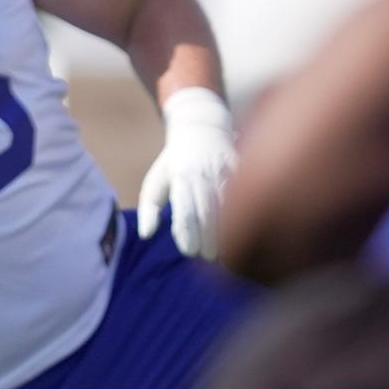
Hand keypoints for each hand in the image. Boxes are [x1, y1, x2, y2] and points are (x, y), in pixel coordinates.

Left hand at [137, 87, 236, 258]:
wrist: (201, 130)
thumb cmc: (174, 165)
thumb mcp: (155, 182)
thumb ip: (148, 209)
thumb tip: (145, 234)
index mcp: (181, 176)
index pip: (185, 209)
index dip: (188, 232)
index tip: (189, 252)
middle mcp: (204, 172)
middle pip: (208, 211)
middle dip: (209, 237)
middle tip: (208, 257)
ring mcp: (225, 170)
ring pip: (227, 205)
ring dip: (226, 230)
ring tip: (224, 252)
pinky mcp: (241, 169)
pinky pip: (243, 194)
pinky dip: (242, 214)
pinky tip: (241, 233)